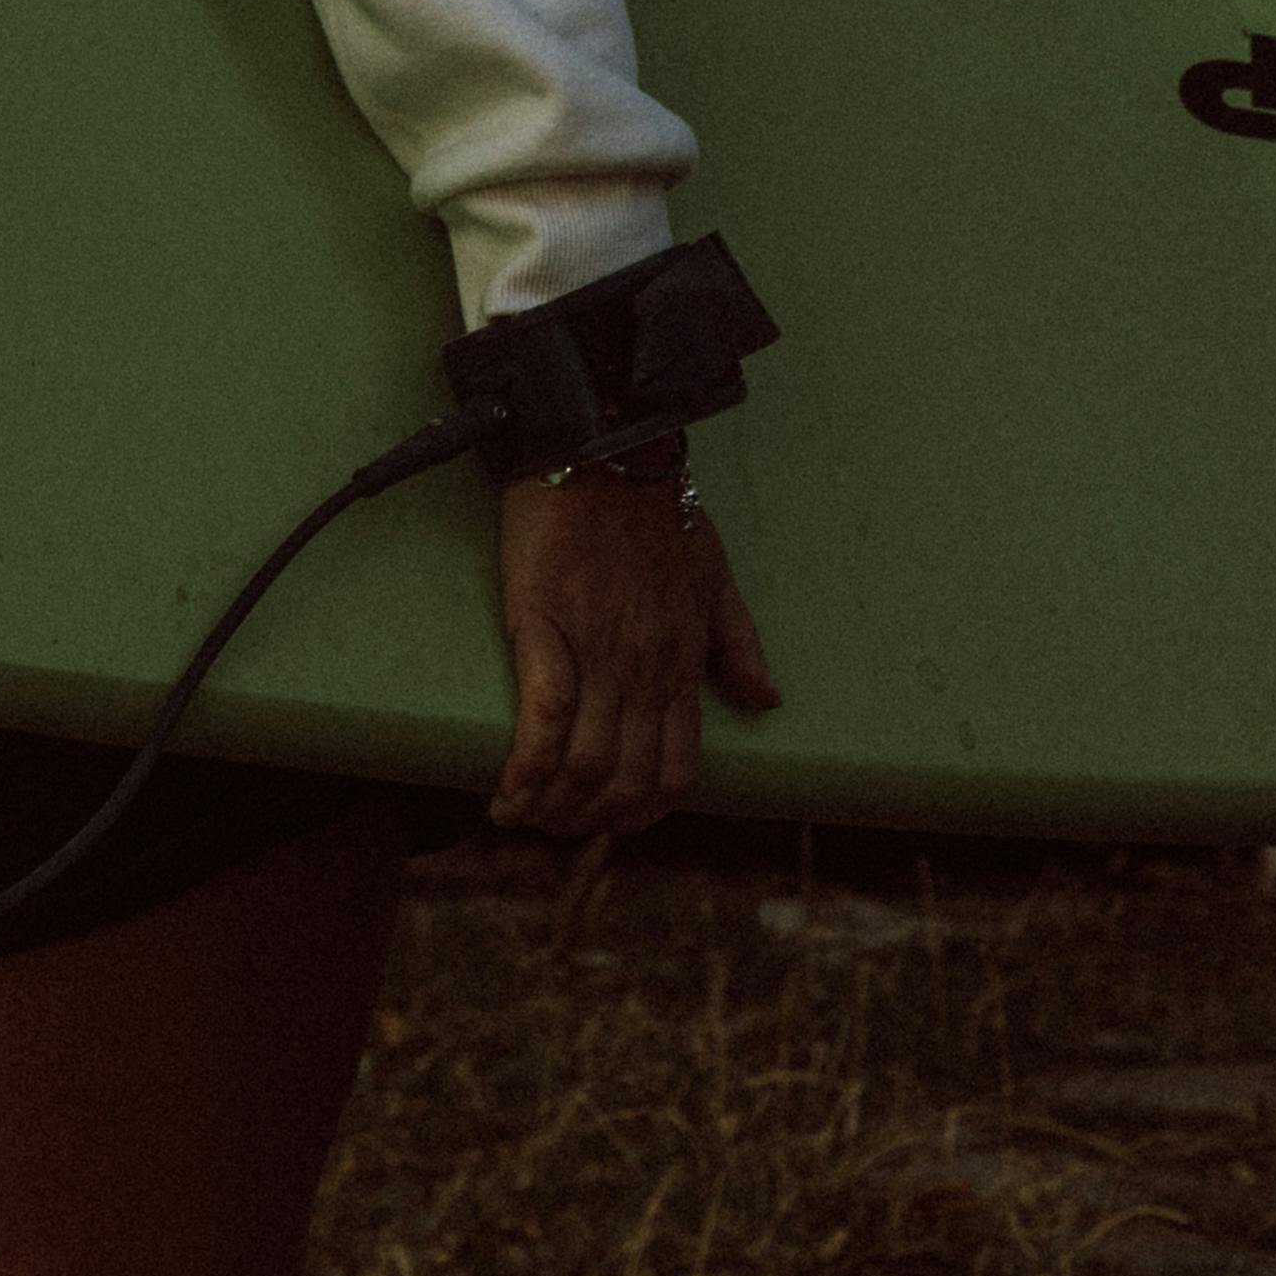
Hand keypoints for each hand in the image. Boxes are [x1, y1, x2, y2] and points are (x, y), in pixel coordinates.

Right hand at [491, 475, 779, 834]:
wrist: (603, 446)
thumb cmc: (655, 506)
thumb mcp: (714, 574)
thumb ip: (739, 641)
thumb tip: (769, 701)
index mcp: (682, 659)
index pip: (674, 766)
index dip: (644, 809)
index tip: (613, 822)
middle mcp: (645, 667)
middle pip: (625, 777)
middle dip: (589, 819)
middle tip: (554, 829)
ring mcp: (598, 649)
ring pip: (584, 761)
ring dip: (553, 806)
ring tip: (520, 817)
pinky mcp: (545, 625)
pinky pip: (543, 716)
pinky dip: (526, 766)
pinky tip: (506, 790)